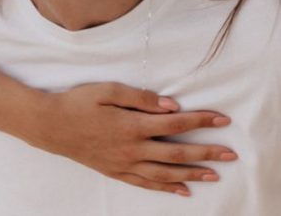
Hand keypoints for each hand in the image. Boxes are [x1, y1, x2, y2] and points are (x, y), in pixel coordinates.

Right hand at [41, 82, 236, 195]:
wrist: (50, 126)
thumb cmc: (79, 102)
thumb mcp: (109, 89)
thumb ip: (143, 98)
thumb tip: (172, 105)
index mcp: (133, 125)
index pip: (176, 123)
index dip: (202, 120)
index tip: (223, 120)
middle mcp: (132, 149)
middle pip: (177, 153)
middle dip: (206, 153)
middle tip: (230, 155)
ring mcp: (124, 164)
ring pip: (165, 173)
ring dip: (192, 174)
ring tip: (214, 175)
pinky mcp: (116, 172)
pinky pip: (146, 184)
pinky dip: (166, 188)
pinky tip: (182, 191)